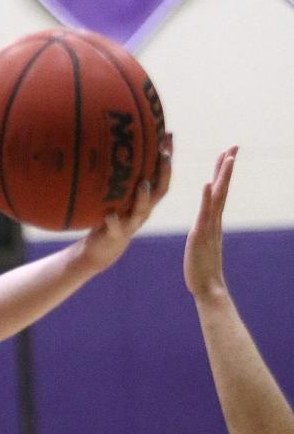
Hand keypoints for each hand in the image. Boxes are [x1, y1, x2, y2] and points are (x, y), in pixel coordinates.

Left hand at [78, 132, 173, 273]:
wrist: (103, 248)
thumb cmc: (112, 214)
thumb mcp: (119, 193)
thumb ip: (124, 175)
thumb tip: (119, 143)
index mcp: (146, 198)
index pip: (162, 175)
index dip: (168, 156)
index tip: (169, 135)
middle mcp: (143, 210)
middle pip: (160, 191)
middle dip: (163, 173)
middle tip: (164, 155)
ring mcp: (130, 223)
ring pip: (141, 210)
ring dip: (143, 197)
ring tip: (143, 184)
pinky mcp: (115, 235)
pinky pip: (116, 228)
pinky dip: (114, 221)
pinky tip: (110, 214)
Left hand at [184, 146, 236, 300]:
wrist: (206, 288)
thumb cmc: (201, 269)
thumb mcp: (200, 245)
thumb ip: (202, 234)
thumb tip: (202, 228)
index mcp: (211, 221)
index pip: (218, 191)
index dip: (223, 172)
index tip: (228, 153)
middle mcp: (213, 221)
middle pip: (222, 188)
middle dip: (227, 167)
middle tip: (234, 146)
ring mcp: (209, 227)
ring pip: (218, 197)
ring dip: (223, 176)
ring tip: (228, 156)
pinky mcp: (201, 235)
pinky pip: (205, 214)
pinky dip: (207, 198)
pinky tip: (209, 183)